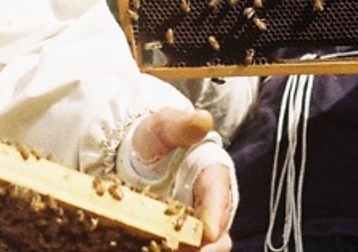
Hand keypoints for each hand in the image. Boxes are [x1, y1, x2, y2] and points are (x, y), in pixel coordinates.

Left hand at [131, 107, 233, 251]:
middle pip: (218, 235)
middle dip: (208, 249)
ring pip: (204, 249)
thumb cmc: (157, 137)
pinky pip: (181, 251)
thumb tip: (203, 119)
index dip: (215, 214)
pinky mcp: (178, 237)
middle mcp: (211, 206)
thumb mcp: (164, 126)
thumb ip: (181, 126)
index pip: (219, 195)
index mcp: (213, 176)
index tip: (208, 232)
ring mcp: (195, 225)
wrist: (138, 153)